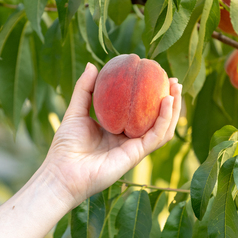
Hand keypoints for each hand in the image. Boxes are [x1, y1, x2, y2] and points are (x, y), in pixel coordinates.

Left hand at [44, 63, 181, 207]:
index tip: (157, 75)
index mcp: (118, 130)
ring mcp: (135, 148)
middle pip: (157, 119)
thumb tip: (92, 64)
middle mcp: (130, 139)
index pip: (141, 111)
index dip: (152, 95)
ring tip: (176, 88)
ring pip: (163, 128)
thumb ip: (85, 89)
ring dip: (174, 108)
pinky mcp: (137, 155)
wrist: (62, 172)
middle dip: (170, 100)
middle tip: (173, 80)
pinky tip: (167, 101)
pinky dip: (165, 118)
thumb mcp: (76, 111)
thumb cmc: (65, 145)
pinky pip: (156, 135)